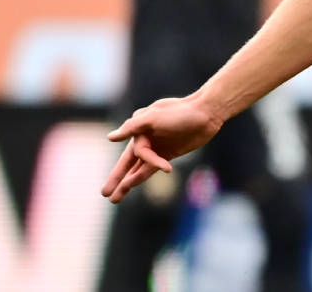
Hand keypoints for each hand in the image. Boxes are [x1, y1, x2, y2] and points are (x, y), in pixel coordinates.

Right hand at [100, 95, 223, 202]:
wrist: (207, 113)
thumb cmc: (181, 112)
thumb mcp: (155, 116)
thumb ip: (132, 127)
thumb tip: (110, 138)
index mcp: (139, 128)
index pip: (137, 150)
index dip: (148, 160)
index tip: (166, 166)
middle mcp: (146, 138)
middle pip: (128, 162)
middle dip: (117, 178)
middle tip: (104, 194)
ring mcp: (157, 147)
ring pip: (138, 168)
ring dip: (128, 183)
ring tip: (115, 198)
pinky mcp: (168, 153)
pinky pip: (152, 168)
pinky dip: (143, 176)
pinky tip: (132, 185)